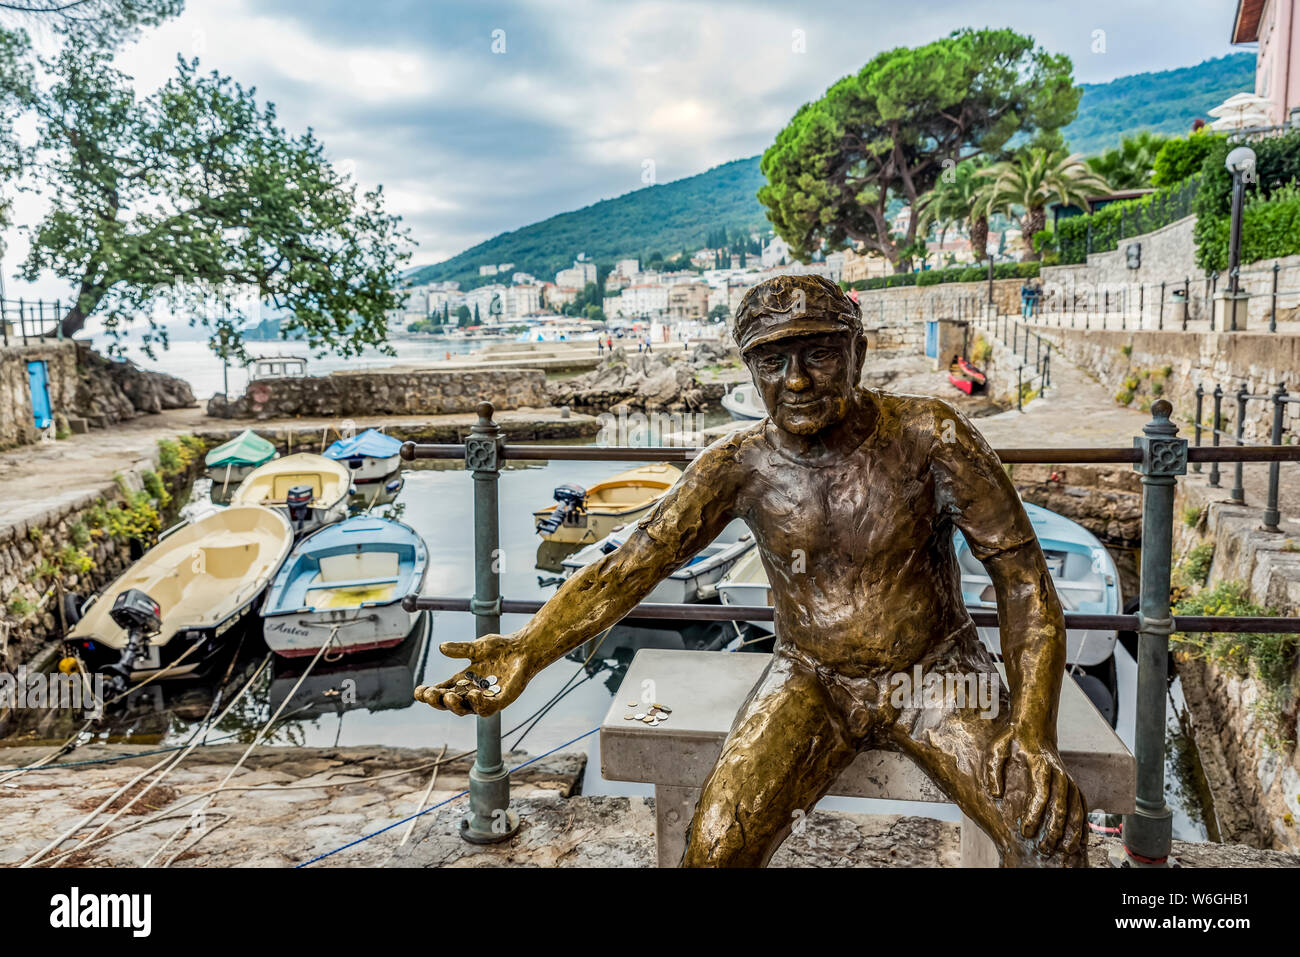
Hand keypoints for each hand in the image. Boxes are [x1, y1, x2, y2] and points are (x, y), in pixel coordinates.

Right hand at [413, 634, 531, 716]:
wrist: (524, 649)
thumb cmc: (501, 648)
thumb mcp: (477, 647)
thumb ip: (461, 649)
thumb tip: (442, 647)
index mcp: (463, 680)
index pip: (441, 690)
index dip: (428, 694)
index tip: (418, 691)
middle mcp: (472, 691)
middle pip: (450, 703)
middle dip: (438, 701)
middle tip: (430, 693)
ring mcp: (486, 698)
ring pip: (466, 709)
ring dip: (455, 705)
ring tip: (448, 695)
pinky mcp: (501, 700)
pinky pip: (487, 709)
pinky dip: (479, 704)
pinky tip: (474, 694)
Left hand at [984, 725, 1085, 856]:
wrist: (1034, 724)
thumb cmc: (1012, 737)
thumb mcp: (996, 748)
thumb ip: (993, 770)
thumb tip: (996, 794)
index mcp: (1040, 765)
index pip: (1041, 794)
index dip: (1035, 814)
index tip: (1026, 831)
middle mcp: (1058, 773)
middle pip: (1061, 805)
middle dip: (1054, 829)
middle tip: (1043, 847)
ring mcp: (1067, 777)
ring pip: (1076, 807)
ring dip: (1073, 830)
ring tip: (1066, 850)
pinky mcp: (1070, 782)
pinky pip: (1082, 804)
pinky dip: (1083, 822)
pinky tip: (1081, 839)